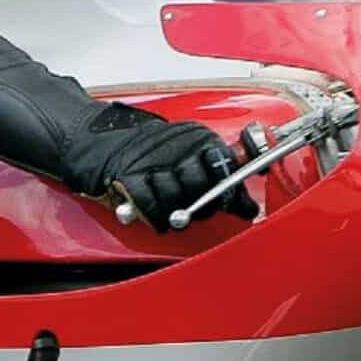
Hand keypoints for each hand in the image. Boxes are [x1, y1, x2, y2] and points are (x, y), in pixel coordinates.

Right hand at [68, 103, 256, 229]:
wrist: (111, 142)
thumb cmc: (160, 155)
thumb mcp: (195, 157)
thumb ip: (224, 182)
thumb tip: (249, 209)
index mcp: (198, 138)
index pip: (223, 164)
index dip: (229, 189)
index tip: (233, 204)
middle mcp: (177, 146)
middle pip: (199, 184)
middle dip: (203, 205)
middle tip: (200, 210)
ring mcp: (152, 161)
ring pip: (175, 197)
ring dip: (177, 213)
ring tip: (177, 215)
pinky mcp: (129, 176)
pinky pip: (149, 204)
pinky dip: (157, 218)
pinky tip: (161, 221)